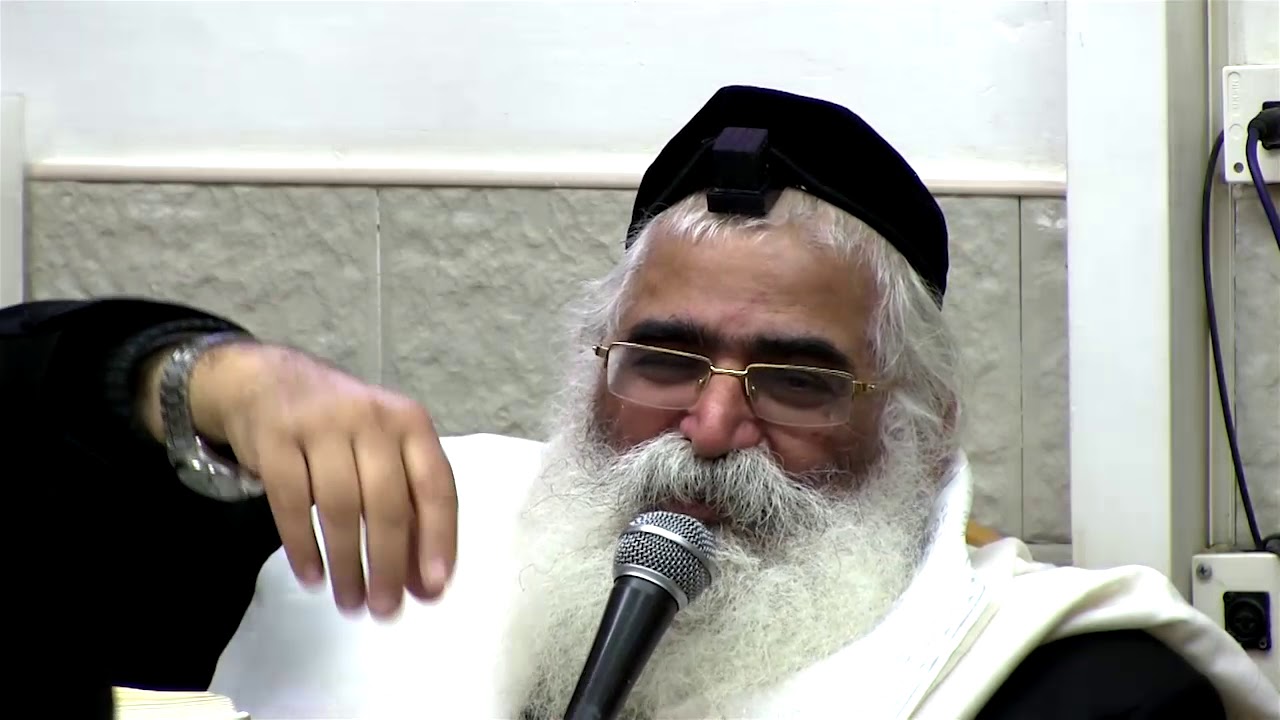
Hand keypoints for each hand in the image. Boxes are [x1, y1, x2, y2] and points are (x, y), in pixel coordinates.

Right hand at [187, 343, 456, 619]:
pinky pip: (290, 504)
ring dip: (347, 564)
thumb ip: (409, 512)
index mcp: (411, 424)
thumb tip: (425, 585)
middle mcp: (371, 419)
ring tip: (350, 602)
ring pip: (340, 507)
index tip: (434, 587)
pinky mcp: (275, 439)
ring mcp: (321, 425)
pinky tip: (312, 577)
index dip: (438, 539)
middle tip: (385, 609)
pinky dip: (302, 546)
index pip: (436, 486)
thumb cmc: (341, 431)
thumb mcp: (384, 455)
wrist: (268, 381)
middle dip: (388, 564)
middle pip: (387, 504)